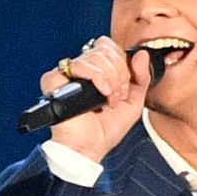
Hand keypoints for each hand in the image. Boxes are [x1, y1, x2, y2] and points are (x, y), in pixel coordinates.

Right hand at [45, 33, 152, 163]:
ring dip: (111, 79)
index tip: (123, 88)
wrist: (89, 148)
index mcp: (95, 70)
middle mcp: (79, 69)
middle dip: (119, 73)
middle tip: (117, 95)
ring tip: (108, 98)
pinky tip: (100, 94)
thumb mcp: (133, 102)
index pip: (109, 47)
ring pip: (96, 55)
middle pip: (105, 49)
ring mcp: (66, 74)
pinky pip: (80, 65)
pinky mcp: (54, 80)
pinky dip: (97, 78)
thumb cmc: (104, 130)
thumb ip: (142, 77)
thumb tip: (141, 55)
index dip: (123, 64)